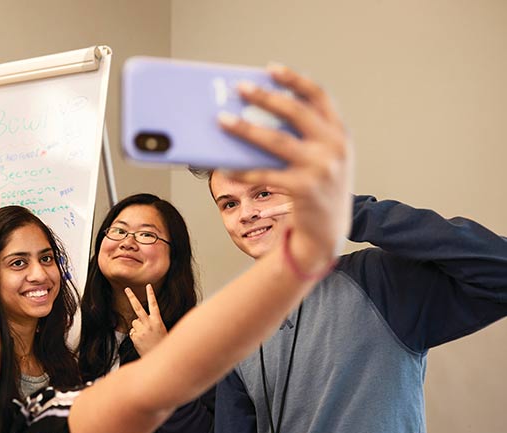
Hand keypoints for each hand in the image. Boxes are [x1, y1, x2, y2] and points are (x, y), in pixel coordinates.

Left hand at [124, 284, 167, 355]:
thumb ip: (149, 322)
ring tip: (145, 336)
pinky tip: (142, 341)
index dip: (151, 295)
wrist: (160, 358)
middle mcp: (149, 324)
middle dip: (132, 297)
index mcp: (157, 321)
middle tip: (126, 288)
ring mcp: (141, 330)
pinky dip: (135, 336)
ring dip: (138, 327)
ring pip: (134, 322)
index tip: (148, 285)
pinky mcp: (135, 337)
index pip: (154, 305)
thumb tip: (136, 320)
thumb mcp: (160, 330)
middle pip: (138, 308)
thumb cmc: (161, 343)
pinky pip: (132, 332)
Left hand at [218, 63, 352, 271]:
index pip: (319, 97)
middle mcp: (334, 148)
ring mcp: (321, 169)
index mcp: (340, 134)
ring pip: (276, 141)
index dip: (295, 80)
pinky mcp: (304, 189)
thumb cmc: (317, 190)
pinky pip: (265, 174)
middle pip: (295, 113)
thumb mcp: (322, 159)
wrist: (328, 233)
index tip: (272, 69)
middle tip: (239, 88)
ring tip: (223, 120)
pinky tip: (225, 166)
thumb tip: (259, 114)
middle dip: (265, 97)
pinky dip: (243, 170)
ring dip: (246, 129)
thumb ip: (305, 136)